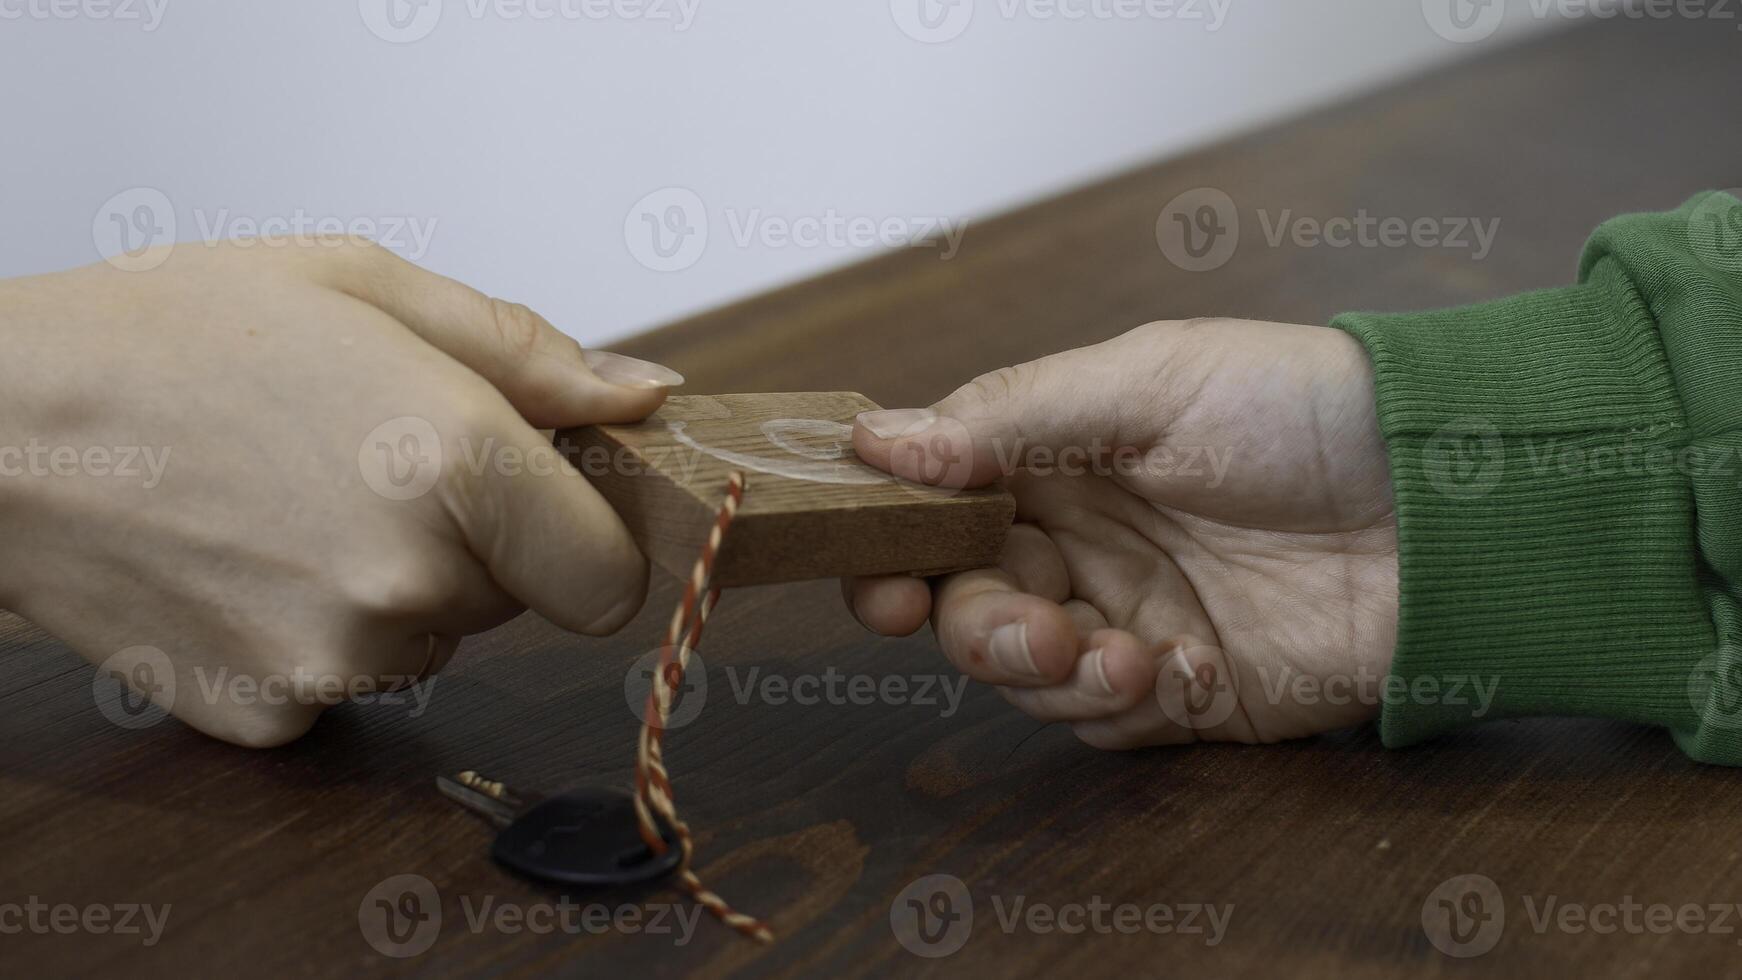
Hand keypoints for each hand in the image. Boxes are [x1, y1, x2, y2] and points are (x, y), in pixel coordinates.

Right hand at [0, 240, 683, 745]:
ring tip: (299, 500)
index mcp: (456, 466)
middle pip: (520, 600)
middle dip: (478, 540)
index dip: (590, 537)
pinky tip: (251, 558)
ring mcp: (334, 663)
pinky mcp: (268, 714)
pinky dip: (317, 631)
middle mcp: (406, 583)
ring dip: (398, 586)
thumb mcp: (367, 287)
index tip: (551, 503)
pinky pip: (348, 680)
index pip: (614, 579)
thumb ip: (531, 353)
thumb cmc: (171, 333)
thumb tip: (644, 396)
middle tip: (377, 463)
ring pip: (434, 640)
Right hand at [845, 318, 1397, 747]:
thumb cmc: (1302, 409)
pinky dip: (1125, 706)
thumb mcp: (1150, 380)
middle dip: (977, 627)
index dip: (892, 548)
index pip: (936, 510)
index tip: (882, 579)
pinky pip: (1105, 723)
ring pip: (1024, 678)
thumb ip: (1010, 417)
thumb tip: (876, 439)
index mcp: (1053, 459)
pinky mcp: (1184, 691)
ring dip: (1054, 675)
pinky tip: (1186, 668)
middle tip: (1033, 627)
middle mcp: (1077, 544)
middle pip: (965, 606)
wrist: (1448, 504)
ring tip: (1129, 653)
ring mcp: (1128, 619)